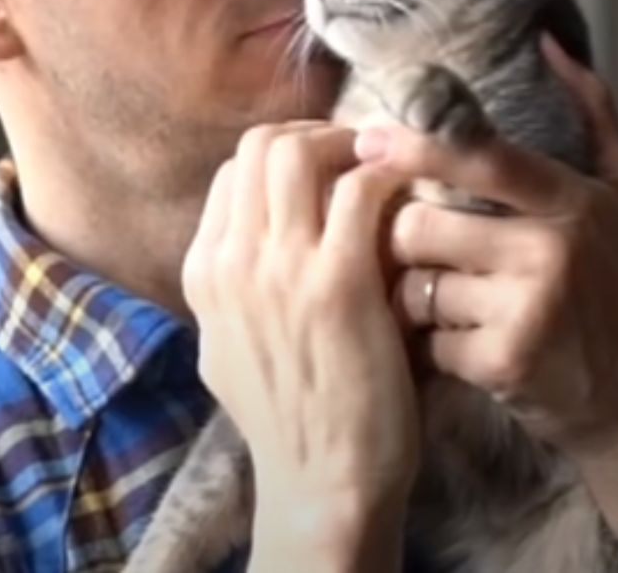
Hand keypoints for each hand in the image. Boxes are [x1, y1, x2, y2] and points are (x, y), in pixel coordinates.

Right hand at [182, 122, 418, 567]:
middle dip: (318, 135)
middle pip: (262, 144)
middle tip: (362, 155)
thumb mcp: (225, 348)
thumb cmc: (291, 418)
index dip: (287, 154)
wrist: (323, 482)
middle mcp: (233, 261)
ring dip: (352, 147)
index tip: (330, 167)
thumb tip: (247, 239)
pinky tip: (412, 198)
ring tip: (386, 170)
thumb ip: (233, 286)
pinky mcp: (339, 282)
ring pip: (301, 150)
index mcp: (205, 273)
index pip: (235, 170)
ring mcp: (281, 269)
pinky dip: (390, 178)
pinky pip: (361, 189)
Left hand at [359, 38, 617, 522]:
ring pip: (415, 284)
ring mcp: (528, 309)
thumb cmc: (617, 288)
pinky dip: (433, 349)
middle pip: (419, 225)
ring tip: (451, 307)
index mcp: (570, 199)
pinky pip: (427, 340)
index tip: (366, 140)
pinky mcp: (504, 363)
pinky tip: (465, 350)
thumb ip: (592, 112)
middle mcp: (553, 248)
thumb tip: (549, 40)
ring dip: (417, 299)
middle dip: (406, 244)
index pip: (480, 158)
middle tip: (424, 258)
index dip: (415, 147)